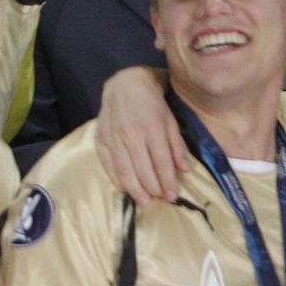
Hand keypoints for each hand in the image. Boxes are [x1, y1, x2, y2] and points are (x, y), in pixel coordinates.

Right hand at [96, 66, 186, 203]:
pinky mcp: (101, 138)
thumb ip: (176, 145)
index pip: (161, 161)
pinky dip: (116, 179)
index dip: (168, 181)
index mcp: (152, 127)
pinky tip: (125, 189)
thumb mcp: (170, 120)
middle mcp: (131, 133)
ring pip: (124, 170)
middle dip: (154, 189)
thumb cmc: (152, 103)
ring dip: (135, 190)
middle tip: (161, 199)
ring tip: (145, 201)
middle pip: (142, 169)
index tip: (173, 196)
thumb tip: (183, 170)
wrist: (125, 84)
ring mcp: (114, 136)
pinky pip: (108, 164)